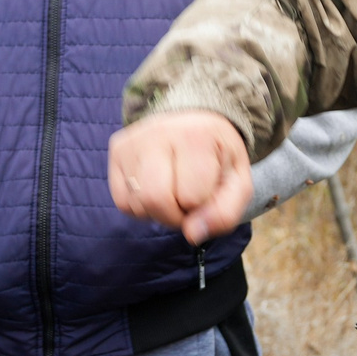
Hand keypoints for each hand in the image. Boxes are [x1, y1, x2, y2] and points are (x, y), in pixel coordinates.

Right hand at [108, 111, 252, 244]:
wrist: (196, 121)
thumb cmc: (218, 157)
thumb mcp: (238, 183)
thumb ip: (224, 214)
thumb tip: (192, 234)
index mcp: (196, 137)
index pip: (191, 198)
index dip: (202, 207)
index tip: (208, 191)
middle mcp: (158, 132)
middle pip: (155, 200)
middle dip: (174, 216)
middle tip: (188, 202)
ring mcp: (133, 140)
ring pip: (136, 204)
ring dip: (157, 213)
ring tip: (173, 192)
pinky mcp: (118, 149)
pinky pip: (122, 201)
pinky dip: (140, 206)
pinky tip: (155, 188)